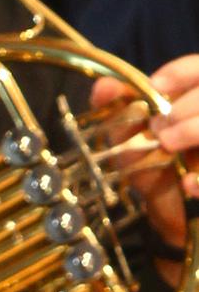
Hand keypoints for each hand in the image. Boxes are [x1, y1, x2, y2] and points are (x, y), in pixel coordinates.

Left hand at [91, 55, 198, 274]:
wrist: (172, 217)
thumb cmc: (153, 168)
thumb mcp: (129, 139)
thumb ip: (118, 110)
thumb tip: (102, 86)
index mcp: (193, 99)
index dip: (180, 73)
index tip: (156, 87)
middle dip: (184, 106)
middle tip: (159, 126)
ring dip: (194, 128)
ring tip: (168, 143)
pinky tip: (188, 186)